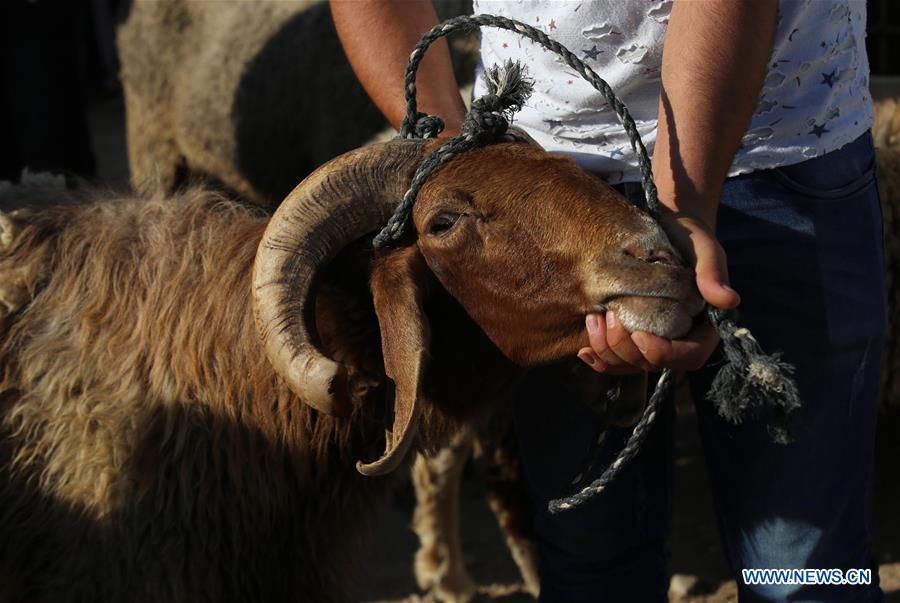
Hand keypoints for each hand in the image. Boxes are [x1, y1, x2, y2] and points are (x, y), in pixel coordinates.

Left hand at [577, 209, 738, 373]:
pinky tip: (583, 349)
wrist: (664, 229)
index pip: (690, 356)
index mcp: (703, 326)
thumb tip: (729, 301)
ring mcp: (654, 340)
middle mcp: (679, 339)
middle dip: (626, 350)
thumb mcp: (702, 248)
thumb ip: (713, 272)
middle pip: (653, 365)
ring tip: (592, 320)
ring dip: (608, 351)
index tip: (641, 336)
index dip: (664, 354)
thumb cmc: (687, 236)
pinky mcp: (632, 335)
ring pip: (630, 365)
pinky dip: (599, 357)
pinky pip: (615, 359)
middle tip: (607, 318)